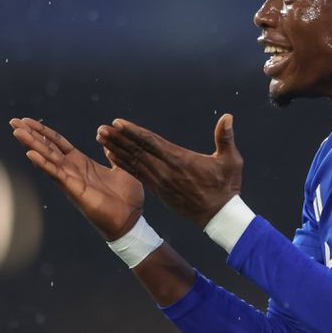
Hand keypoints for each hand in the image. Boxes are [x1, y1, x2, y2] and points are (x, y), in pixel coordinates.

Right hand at [9, 117, 143, 240]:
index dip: (44, 131)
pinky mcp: (75, 190)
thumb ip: (112, 152)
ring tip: (17, 132)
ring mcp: (72, 180)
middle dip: (31, 135)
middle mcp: (73, 170)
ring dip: (33, 145)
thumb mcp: (122, 167)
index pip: (58, 143)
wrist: (131, 219)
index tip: (27, 121)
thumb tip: (105, 136)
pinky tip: (31, 154)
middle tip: (13, 122)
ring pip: (48, 158)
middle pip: (48, 148)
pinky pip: (57, 174)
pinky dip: (44, 164)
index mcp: (82, 163)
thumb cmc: (127, 197)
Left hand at [95, 114, 242, 227]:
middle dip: (118, 139)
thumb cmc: (226, 186)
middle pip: (136, 151)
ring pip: (133, 162)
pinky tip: (111, 156)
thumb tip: (228, 117)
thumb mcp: (231, 161)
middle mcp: (165, 170)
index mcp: (179, 160)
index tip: (117, 123)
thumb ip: (226, 138)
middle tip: (101, 129)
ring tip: (100, 138)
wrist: (218, 215)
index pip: (151, 142)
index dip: (133, 132)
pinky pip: (136, 174)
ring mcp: (160, 181)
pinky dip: (123, 164)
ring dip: (116, 150)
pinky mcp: (158, 190)